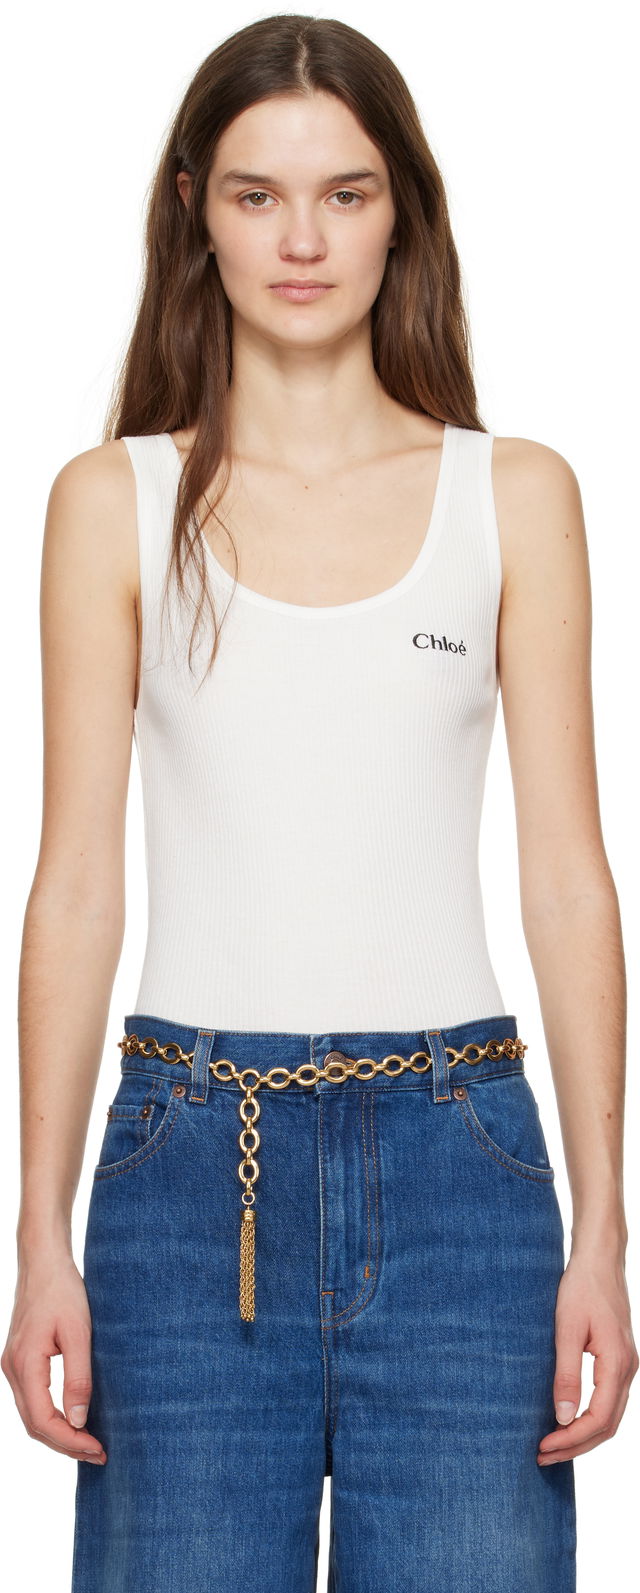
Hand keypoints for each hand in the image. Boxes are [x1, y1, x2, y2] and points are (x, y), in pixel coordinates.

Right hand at [1, 1249, 106, 1463]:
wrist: (44, 1263)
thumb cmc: (63, 1291)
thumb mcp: (79, 1333)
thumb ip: (78, 1378)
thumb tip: (79, 1420)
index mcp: (25, 1364)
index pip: (42, 1420)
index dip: (70, 1440)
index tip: (98, 1448)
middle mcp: (12, 1370)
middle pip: (34, 1425)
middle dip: (66, 1444)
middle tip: (99, 1454)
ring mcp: (13, 1366)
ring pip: (31, 1415)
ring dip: (58, 1433)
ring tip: (89, 1444)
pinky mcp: (20, 1361)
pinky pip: (31, 1400)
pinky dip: (51, 1417)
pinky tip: (73, 1420)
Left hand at [537, 1249, 638, 1464]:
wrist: (599, 1259)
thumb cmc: (581, 1288)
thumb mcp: (567, 1329)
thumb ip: (566, 1374)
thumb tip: (561, 1416)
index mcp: (617, 1363)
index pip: (598, 1418)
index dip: (571, 1438)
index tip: (543, 1446)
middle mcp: (628, 1369)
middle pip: (607, 1425)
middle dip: (576, 1445)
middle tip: (543, 1455)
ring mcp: (627, 1365)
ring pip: (610, 1416)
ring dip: (583, 1435)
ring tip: (552, 1445)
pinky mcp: (619, 1360)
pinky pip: (610, 1401)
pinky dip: (591, 1419)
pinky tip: (568, 1420)